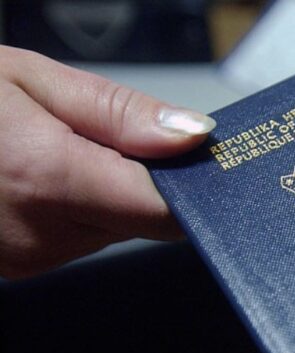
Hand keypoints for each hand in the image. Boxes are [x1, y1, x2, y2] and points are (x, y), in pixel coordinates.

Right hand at [0, 46, 215, 278]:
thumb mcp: (31, 81)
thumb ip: (120, 114)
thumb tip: (192, 136)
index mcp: (47, 181)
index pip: (165, 211)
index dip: (194, 189)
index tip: (207, 164)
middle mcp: (42, 235)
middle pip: (144, 219)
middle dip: (146, 180)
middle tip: (112, 136)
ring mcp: (30, 257)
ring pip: (116, 227)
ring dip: (112, 192)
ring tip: (66, 149)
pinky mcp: (22, 265)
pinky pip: (83, 235)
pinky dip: (83, 207)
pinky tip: (47, 175)